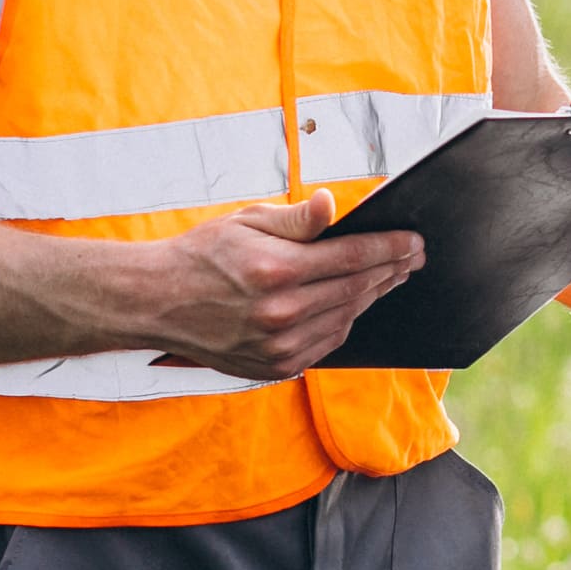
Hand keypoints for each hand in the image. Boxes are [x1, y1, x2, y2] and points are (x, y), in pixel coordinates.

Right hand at [139, 189, 422, 381]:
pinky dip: (346, 322)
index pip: (352, 257)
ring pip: (346, 318)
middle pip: (356, 289)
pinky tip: (355, 304)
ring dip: (372, 296)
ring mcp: (279, 345)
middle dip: (389, 270)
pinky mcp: (275, 366)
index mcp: (276, 270)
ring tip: (388, 276)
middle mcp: (280, 312)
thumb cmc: (202, 255)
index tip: (414, 242)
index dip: (389, 248)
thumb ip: (296, 219)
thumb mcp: (246, 221)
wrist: (156, 302)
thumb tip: (331, 204)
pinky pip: (327, 343)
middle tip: (412, 258)